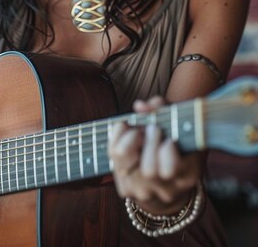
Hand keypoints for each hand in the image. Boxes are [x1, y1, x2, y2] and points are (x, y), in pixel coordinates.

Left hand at [108, 96, 201, 212]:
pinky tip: (126, 130)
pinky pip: (113, 161)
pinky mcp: (126, 189)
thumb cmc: (176, 139)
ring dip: (130, 141)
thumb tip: (140, 106)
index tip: (169, 138)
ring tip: (139, 131)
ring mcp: (145, 193)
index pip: (169, 170)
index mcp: (186, 176)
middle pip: (148, 170)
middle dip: (149, 143)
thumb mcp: (179, 122)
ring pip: (125, 166)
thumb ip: (163, 109)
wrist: (169, 173)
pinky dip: (117, 140)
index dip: (166, 150)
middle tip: (154, 128)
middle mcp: (166, 190)